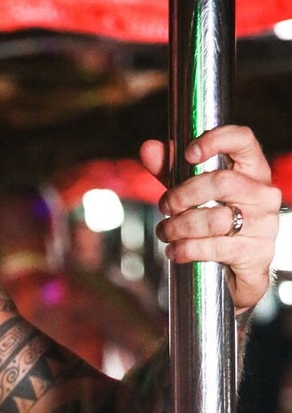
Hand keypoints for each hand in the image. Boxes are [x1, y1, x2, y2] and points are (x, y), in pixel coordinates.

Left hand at [139, 125, 280, 312]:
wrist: (238, 272)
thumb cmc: (216, 224)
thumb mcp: (192, 194)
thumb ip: (171, 171)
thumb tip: (148, 148)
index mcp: (252, 170)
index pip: (243, 140)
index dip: (216, 140)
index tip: (188, 153)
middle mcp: (263, 194)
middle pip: (220, 182)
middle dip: (183, 195)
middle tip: (164, 206)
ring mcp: (264, 224)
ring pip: (214, 219)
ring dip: (180, 226)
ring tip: (165, 232)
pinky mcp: (256, 252)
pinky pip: (215, 247)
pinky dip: (187, 249)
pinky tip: (175, 251)